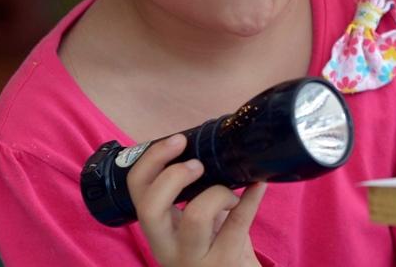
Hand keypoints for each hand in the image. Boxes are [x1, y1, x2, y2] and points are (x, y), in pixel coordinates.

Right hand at [127, 133, 266, 265]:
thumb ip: (192, 194)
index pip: (136, 191)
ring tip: (231, 194)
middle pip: (150, 207)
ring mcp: (194, 259)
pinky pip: (238, 224)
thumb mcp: (192, 223)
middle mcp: (167, 247)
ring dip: (217, 193)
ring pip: (195, 216)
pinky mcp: (224, 262)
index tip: (178, 140)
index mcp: (157, 229)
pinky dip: (251, 198)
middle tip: (198, 165)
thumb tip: (208, 146)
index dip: (151, 160)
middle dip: (173, 175)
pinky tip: (259, 185)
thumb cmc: (215, 246)